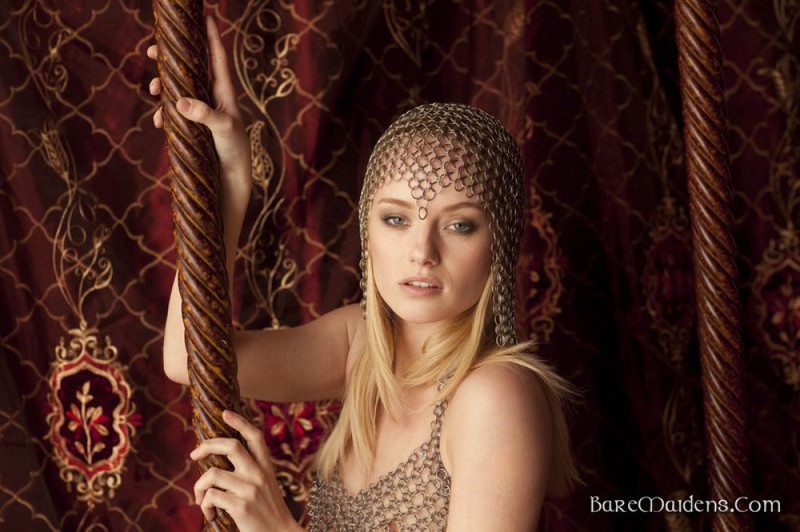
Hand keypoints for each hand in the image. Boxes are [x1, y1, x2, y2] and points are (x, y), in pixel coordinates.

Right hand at [147, 15, 250, 250]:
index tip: (204, 16)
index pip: (217, 58)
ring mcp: (201, 113)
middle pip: (189, 69)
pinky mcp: (192, 129)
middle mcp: (212, 99)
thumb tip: (179, 101)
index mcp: (224, 93)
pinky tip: (158, 123)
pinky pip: (173, 113)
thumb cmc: (235, 152)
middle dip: (170, 59)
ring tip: (152, 91)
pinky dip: (163, 114)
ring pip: (177, 90)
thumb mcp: (223, 130)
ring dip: (162, 87)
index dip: (210, 36)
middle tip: (152, 51)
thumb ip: (204, 114)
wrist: (231, 182)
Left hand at [190, 409, 297, 530]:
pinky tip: (210, 515)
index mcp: (266, 467)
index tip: (225, 413)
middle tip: (194, 454)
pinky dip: (204, 506)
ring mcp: (249, 489)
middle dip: (207, 446)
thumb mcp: (266, 486)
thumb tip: (218, 465)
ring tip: (201, 500)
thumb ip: (251, 473)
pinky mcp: (240, 506)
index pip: (255, 436)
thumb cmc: (269, 513)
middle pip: (230, 446)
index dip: (239, 422)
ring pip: (212, 474)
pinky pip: (210, 497)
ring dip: (199, 487)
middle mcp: (258, 474)